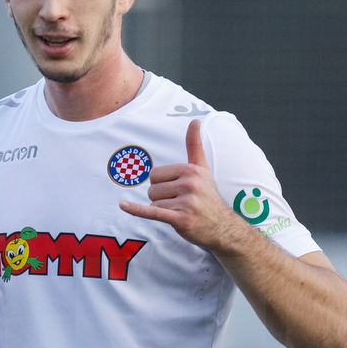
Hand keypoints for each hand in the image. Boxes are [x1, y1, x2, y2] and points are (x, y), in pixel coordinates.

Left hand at [119, 120, 249, 253]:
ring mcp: (186, 202)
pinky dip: (137, 210)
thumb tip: (195, 120)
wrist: (222, 227)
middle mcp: (189, 184)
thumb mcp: (203, 169)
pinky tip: (123, 205)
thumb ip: (195, 146)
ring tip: (179, 212)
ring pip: (153, 203)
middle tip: (179, 203)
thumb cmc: (208, 196)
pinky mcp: (181, 219)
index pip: (155, 174)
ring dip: (162, 210)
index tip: (177, 190)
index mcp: (191, 170)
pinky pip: (153, 212)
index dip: (161, 184)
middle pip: (152, 189)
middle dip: (160, 198)